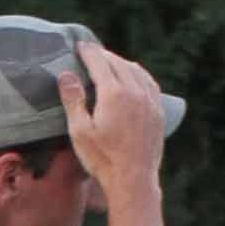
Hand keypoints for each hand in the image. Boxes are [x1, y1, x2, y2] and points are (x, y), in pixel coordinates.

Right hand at [61, 33, 171, 201]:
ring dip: (121, 62)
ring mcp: (150, 101)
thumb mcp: (79, 131)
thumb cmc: (102, 158)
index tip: (80, 45)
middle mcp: (135, 92)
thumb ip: (73, 100)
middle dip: (103, 55)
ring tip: (110, 61)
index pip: (100, 63)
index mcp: (114, 94)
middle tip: (91, 51)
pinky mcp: (158, 112)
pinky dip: (139, 73)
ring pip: (136, 71)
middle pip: (118, 63)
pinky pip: (149, 83)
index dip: (89, 52)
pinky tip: (135, 75)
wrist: (133, 180)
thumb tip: (66, 74)